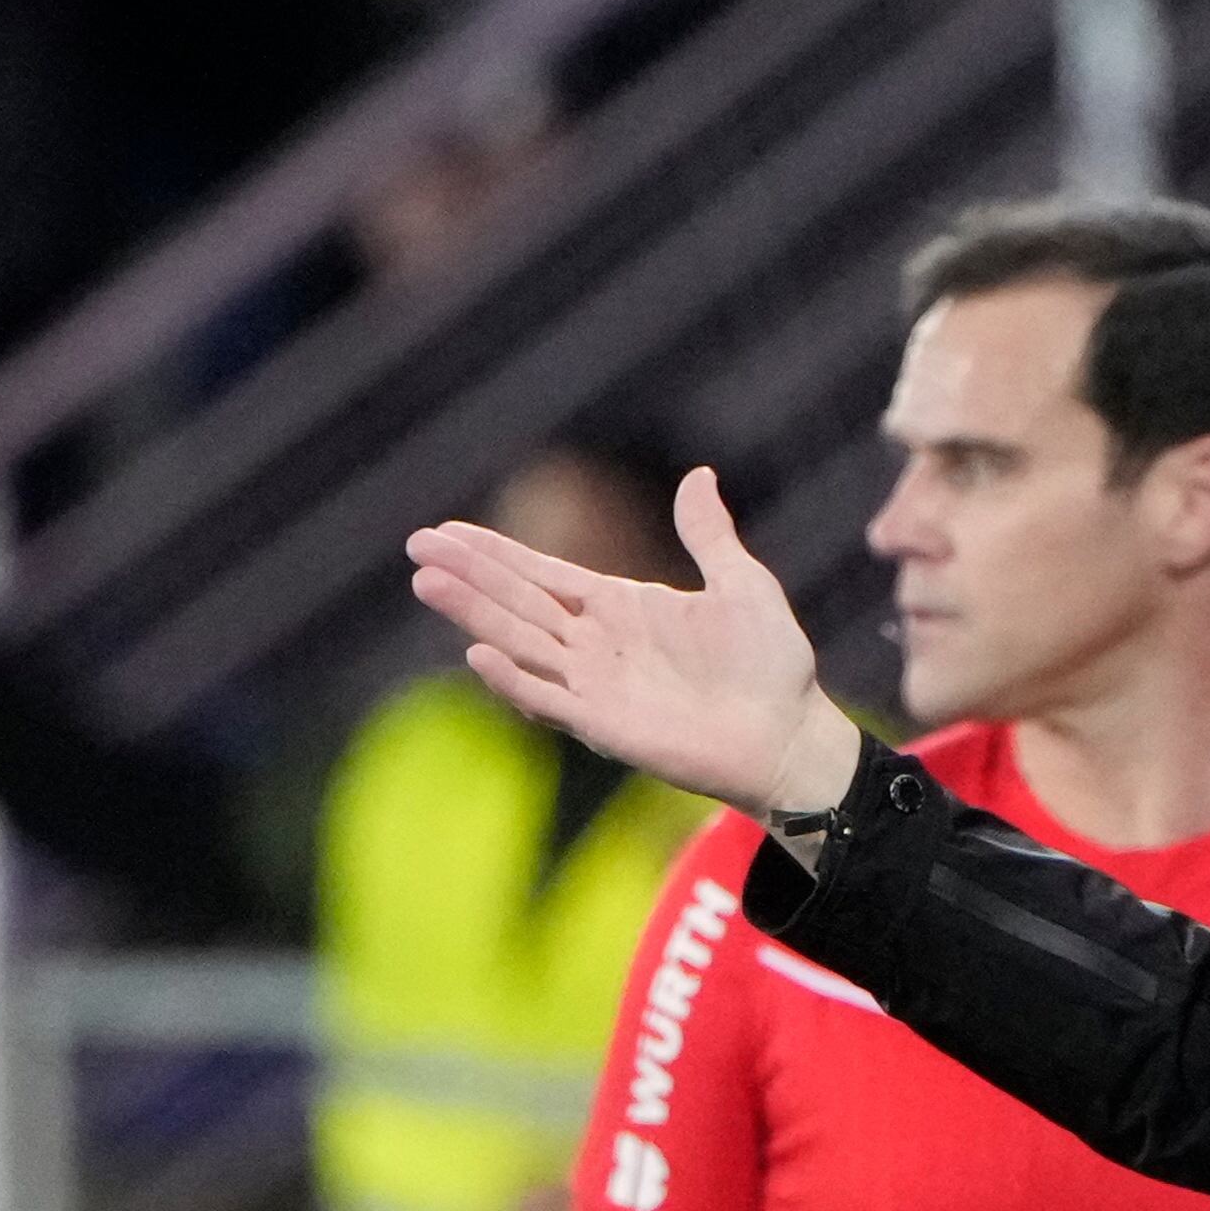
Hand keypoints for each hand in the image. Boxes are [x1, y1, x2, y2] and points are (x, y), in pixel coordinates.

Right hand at [408, 467, 862, 816]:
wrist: (792, 735)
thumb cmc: (771, 665)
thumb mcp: (743, 586)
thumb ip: (708, 536)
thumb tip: (699, 475)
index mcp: (619, 607)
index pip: (542, 574)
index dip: (494, 554)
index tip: (444, 532)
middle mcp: (596, 645)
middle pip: (517, 602)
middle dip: (468, 576)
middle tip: (417, 548)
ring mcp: (596, 685)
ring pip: (521, 643)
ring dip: (474, 615)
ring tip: (428, 583)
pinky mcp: (606, 725)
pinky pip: (550, 699)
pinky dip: (515, 679)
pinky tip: (479, 654)